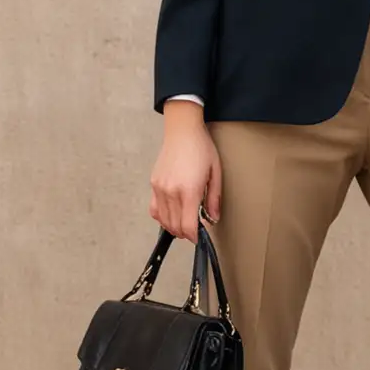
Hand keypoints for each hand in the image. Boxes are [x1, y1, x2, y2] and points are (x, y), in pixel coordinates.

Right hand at [149, 104, 221, 242]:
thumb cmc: (201, 148)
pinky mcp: (154, 184)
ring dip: (173, 227)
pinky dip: (162, 217)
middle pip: (175, 226)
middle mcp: (171, 192)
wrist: (182, 131)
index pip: (188, 225)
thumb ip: (214, 199)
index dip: (193, 237)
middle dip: (185, 233)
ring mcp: (160, 188)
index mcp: (189, 190)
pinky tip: (171, 215)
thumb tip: (213, 218)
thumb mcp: (215, 173)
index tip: (198, 238)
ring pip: (163, 220)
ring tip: (184, 224)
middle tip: (194, 231)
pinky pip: (154, 209)